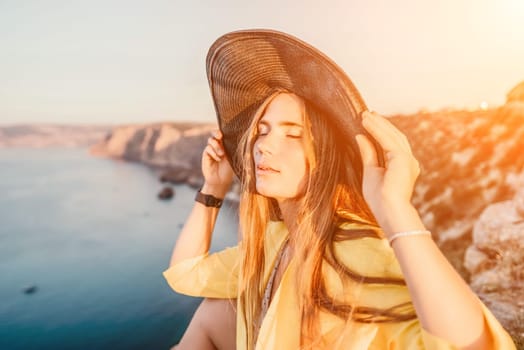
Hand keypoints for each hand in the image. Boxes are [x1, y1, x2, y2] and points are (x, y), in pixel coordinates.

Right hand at [201, 130, 234, 196]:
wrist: (221, 180)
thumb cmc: (229, 170)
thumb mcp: (232, 157)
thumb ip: (230, 147)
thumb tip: (230, 137)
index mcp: (227, 144)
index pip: (224, 134)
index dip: (224, 131)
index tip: (226, 132)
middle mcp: (219, 145)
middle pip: (215, 133)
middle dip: (216, 133)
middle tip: (220, 136)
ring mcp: (212, 149)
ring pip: (211, 140)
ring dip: (217, 146)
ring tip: (222, 155)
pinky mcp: (206, 153)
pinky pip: (208, 148)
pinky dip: (213, 153)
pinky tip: (218, 159)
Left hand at [356, 111, 420, 231]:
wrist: (389, 211)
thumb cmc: (380, 199)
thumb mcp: (371, 172)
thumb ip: (368, 154)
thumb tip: (360, 137)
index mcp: (403, 166)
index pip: (392, 143)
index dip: (382, 131)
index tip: (370, 120)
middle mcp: (409, 161)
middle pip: (394, 136)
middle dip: (381, 124)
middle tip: (367, 113)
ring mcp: (408, 159)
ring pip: (392, 135)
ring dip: (378, 123)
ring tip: (364, 115)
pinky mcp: (402, 158)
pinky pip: (387, 139)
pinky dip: (376, 129)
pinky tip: (366, 122)